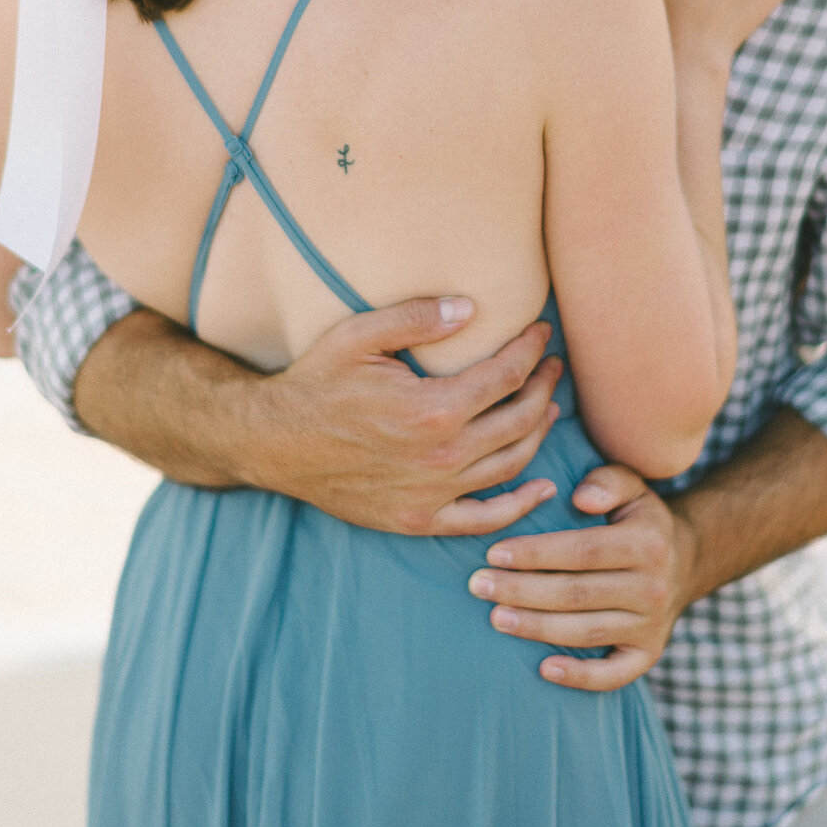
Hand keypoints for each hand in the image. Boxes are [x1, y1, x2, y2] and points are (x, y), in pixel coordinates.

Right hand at [242, 298, 562, 535]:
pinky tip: (540, 486)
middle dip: (544, 387)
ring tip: (547, 406)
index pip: (507, 375)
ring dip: (538, 432)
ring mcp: (432, 493)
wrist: (274, 442)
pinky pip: (484, 519)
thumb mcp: (358, 335)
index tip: (542, 332)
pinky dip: (519, 505)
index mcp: (433, 408)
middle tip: (552, 366)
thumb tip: (472, 308)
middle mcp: (442, 456)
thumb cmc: (317, 382)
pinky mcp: (418, 519)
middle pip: (520, 419)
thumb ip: (417, 317)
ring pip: (511, 465)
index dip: (532, 350)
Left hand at [468, 464, 696, 690]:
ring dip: (538, 628)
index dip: (536, 553)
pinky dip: (581, 677)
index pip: (582, 551)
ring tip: (496, 617)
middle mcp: (652, 587)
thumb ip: (607, 481)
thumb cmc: (639, 520)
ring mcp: (652, 625)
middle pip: (577, 594)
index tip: (494, 553)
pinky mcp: (648, 654)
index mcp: (645, 543)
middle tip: (479, 585)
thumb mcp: (631, 486)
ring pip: (587, 631)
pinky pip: (615, 674)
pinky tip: (544, 669)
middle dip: (522, 590)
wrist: (685, 563)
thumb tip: (580, 498)